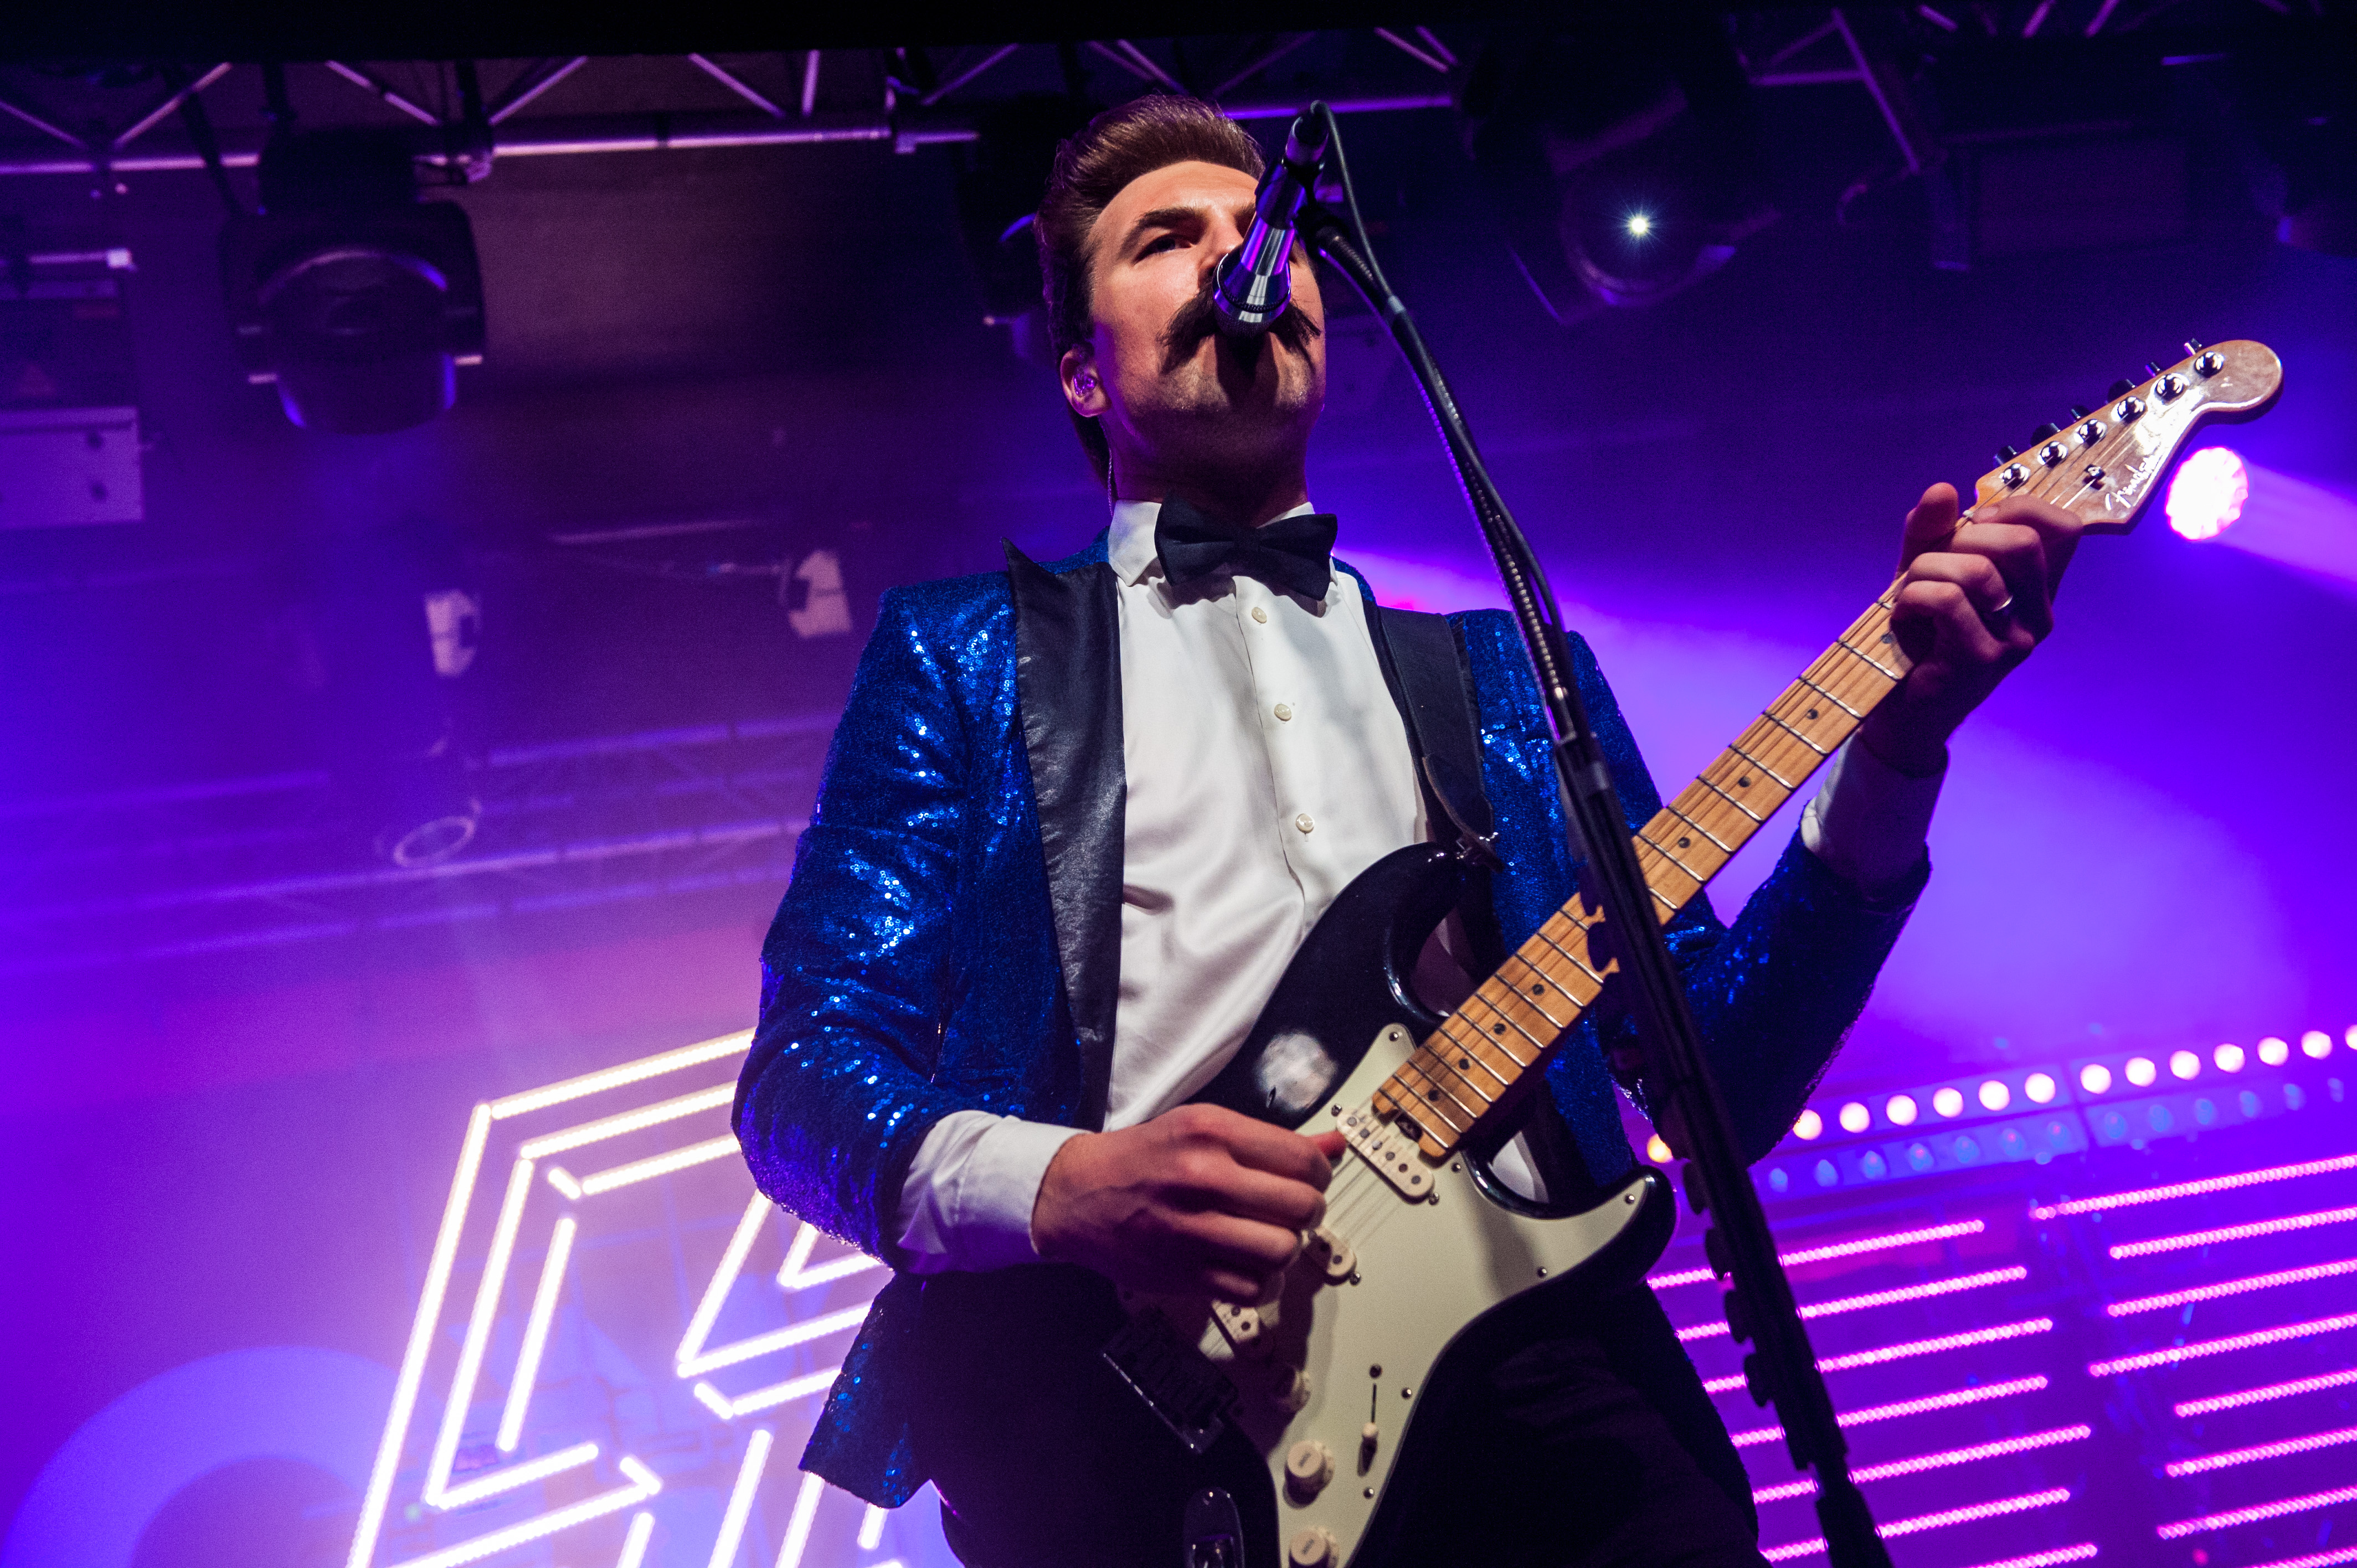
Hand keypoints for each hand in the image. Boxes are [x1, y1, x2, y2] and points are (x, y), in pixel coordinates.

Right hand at [1030, 1103, 1343, 1300]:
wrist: (1077, 1195)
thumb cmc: (1144, 1157)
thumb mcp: (1202, 1127)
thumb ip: (1271, 1140)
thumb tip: (1336, 1146)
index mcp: (1211, 1132)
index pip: (1302, 1158)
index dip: (1319, 1174)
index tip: (1307, 1180)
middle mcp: (1204, 1177)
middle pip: (1302, 1207)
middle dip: (1309, 1213)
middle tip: (1293, 1211)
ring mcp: (1193, 1229)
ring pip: (1283, 1250)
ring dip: (1287, 1249)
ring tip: (1271, 1239)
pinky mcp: (1184, 1273)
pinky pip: (1255, 1289)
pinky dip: (1264, 1284)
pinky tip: (1251, 1267)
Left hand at [1853, 483, 2083, 776]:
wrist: (1899, 713)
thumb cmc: (1916, 640)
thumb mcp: (1923, 573)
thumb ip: (1931, 532)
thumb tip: (1944, 490)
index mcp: (2037, 591)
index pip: (2063, 529)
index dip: (2017, 508)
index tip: (1973, 522)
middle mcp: (2039, 616)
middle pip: (2020, 542)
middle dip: (1961, 539)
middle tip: (1930, 567)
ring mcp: (2016, 641)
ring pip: (1974, 569)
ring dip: (1923, 573)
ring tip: (1908, 599)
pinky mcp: (1984, 660)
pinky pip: (1947, 599)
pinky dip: (1911, 600)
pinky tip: (1904, 623)